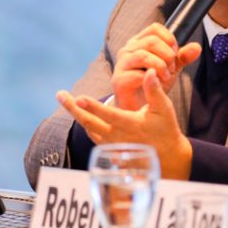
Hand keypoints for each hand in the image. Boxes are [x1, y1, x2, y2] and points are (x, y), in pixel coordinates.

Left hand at [58, 68, 192, 179]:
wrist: (167, 155)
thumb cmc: (165, 129)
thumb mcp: (164, 109)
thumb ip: (154, 90)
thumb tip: (149, 72)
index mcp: (130, 124)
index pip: (108, 115)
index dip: (93, 107)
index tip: (79, 97)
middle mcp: (117, 136)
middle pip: (90, 122)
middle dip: (73, 108)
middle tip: (60, 94)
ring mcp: (111, 144)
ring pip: (89, 129)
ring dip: (76, 115)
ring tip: (66, 100)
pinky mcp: (110, 149)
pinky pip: (93, 135)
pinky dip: (84, 123)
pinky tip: (79, 113)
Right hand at [111, 23, 200, 109]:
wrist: (141, 109)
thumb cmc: (153, 85)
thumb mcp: (171, 68)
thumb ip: (183, 57)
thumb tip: (197, 47)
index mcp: (139, 43)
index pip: (155, 28)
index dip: (169, 39)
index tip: (175, 54)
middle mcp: (127, 50)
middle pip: (151, 41)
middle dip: (167, 55)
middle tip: (172, 68)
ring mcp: (121, 65)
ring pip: (143, 55)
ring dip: (160, 66)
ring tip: (166, 77)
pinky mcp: (119, 81)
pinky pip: (137, 75)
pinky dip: (151, 79)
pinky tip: (157, 85)